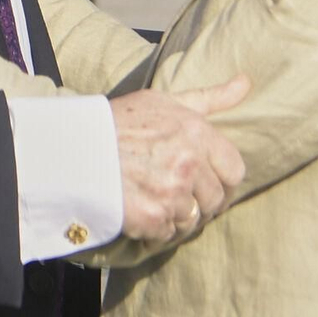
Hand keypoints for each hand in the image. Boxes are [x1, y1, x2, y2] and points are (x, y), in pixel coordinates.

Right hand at [111, 74, 249, 241]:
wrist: (72, 148)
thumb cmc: (119, 121)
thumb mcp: (164, 100)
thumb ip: (209, 97)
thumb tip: (245, 82)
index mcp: (196, 132)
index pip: (235, 169)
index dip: (223, 179)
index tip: (208, 182)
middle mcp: (189, 163)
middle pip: (216, 199)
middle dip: (200, 200)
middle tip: (177, 195)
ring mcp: (171, 193)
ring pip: (192, 219)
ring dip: (177, 216)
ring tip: (154, 201)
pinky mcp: (152, 218)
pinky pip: (168, 234)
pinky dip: (156, 229)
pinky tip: (140, 212)